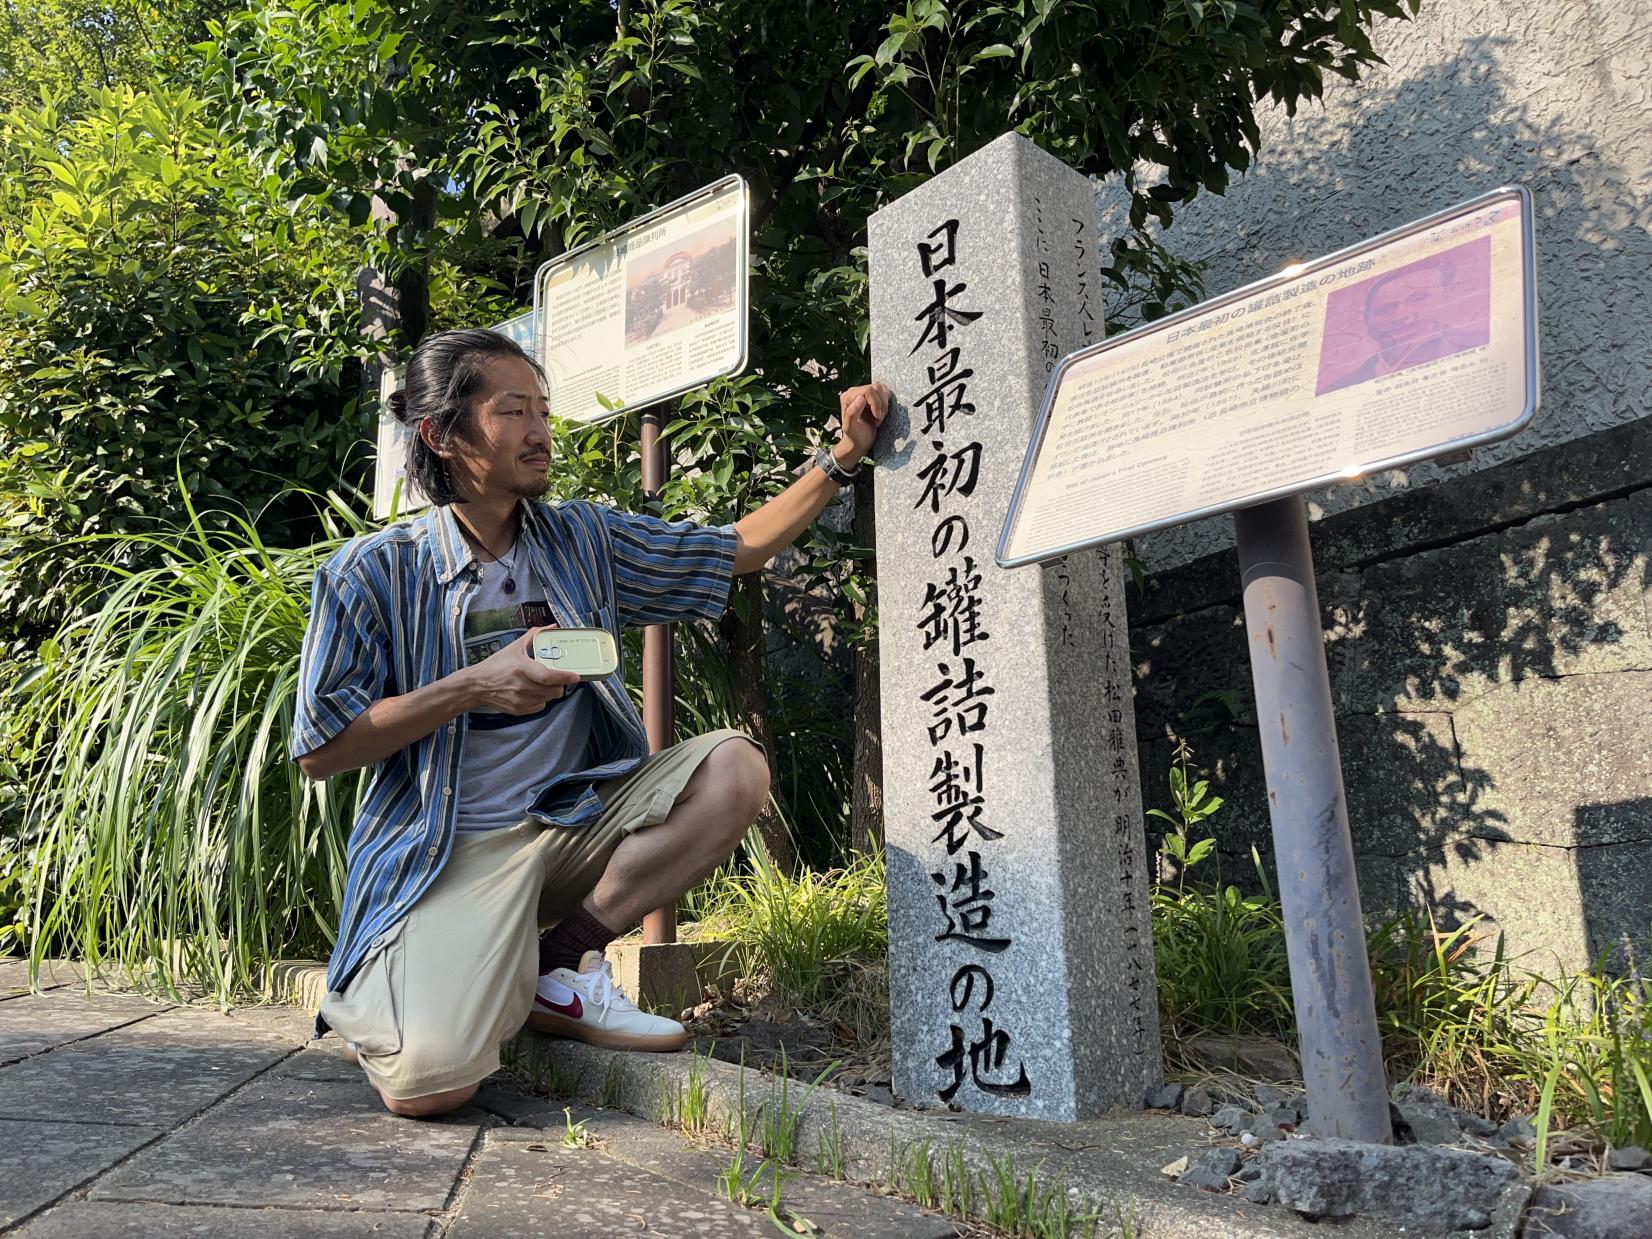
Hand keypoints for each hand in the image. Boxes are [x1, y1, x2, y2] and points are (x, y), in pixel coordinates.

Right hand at [461, 626, 578, 714]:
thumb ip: (535, 635)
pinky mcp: (519, 710)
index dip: (564, 677)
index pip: (547, 676)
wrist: (477, 685)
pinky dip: (541, 699)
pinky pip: (540, 706)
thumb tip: (552, 627)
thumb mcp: (515, 647)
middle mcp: (522, 686)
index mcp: (522, 668)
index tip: (576, 676)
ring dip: (551, 691)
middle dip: (560, 683)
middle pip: (554, 690)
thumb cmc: (496, 665)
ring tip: (542, 683)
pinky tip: (533, 691)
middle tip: (557, 677)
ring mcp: (520, 700)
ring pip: (549, 698)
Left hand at [835, 381, 890, 464]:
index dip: (876, 403)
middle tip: (878, 419)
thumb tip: (861, 398)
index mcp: (848, 397)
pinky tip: (881, 413)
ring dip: (884, 405)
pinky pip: (885, 392)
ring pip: (882, 389)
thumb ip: (852, 413)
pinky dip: (887, 403)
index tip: (877, 417)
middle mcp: (855, 392)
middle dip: (881, 405)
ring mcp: (865, 393)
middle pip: (876, 389)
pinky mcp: (874, 396)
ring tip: (878, 417)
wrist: (860, 441)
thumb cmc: (855, 436)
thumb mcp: (851, 428)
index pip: (868, 390)